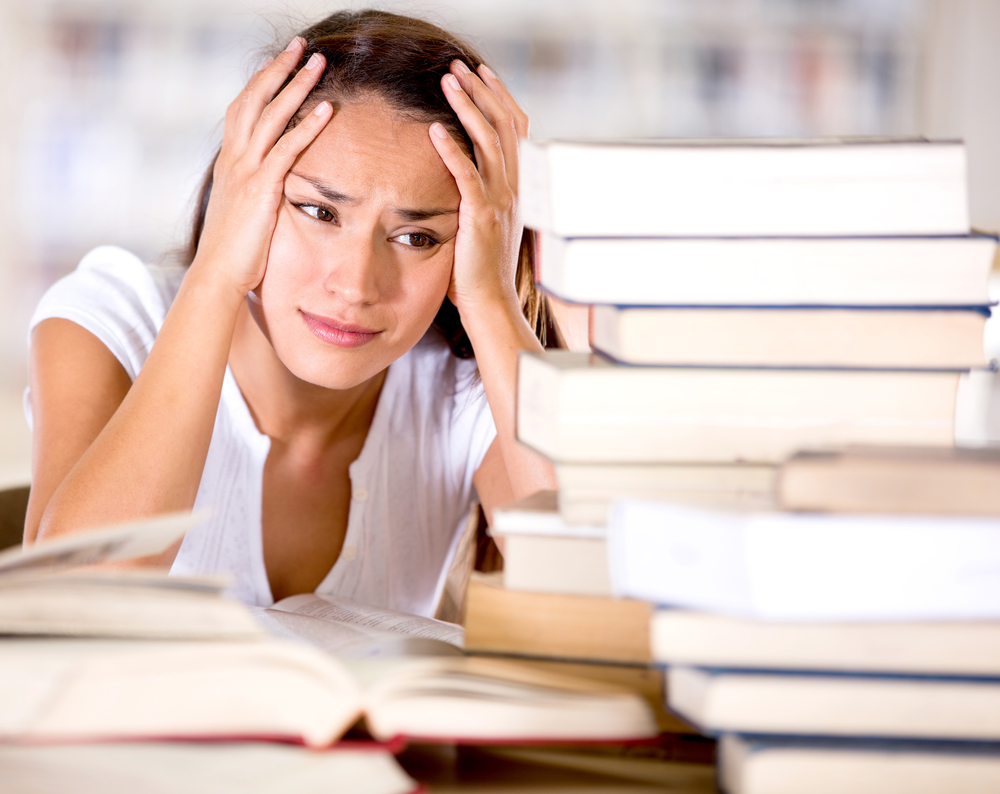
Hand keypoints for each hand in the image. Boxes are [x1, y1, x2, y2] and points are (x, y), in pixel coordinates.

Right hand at [191, 38, 332, 296]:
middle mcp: (233, 160)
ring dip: (296, 86)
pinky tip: (326, 110)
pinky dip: (307, 127)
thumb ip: (255, 193)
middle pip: (254, 100)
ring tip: (319, 62)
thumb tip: (272, 189)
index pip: (243, 110)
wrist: (217, 276)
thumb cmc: (233, 253)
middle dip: (278, 69)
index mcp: (229, 163)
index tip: (280, 62)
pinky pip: (286, 149)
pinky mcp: (261, 189)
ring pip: (271, 116)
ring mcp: (245, 172)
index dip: (261, 83)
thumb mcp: (243, 213)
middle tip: (301, 45)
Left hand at [429, 61, 530, 317]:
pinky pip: (468, 175)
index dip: (500, 98)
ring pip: (489, 141)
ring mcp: (501, 201)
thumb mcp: (484, 223)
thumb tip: (461, 175)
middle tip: (459, 65)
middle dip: (482, 90)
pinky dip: (452, 150)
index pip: (515, 129)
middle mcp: (514, 188)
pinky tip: (435, 129)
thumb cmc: (479, 269)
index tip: (481, 73)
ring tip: (448, 81)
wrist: (491, 303)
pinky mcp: (482, 217)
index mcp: (517, 187)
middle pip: (504, 125)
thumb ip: (479, 195)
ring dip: (468, 107)